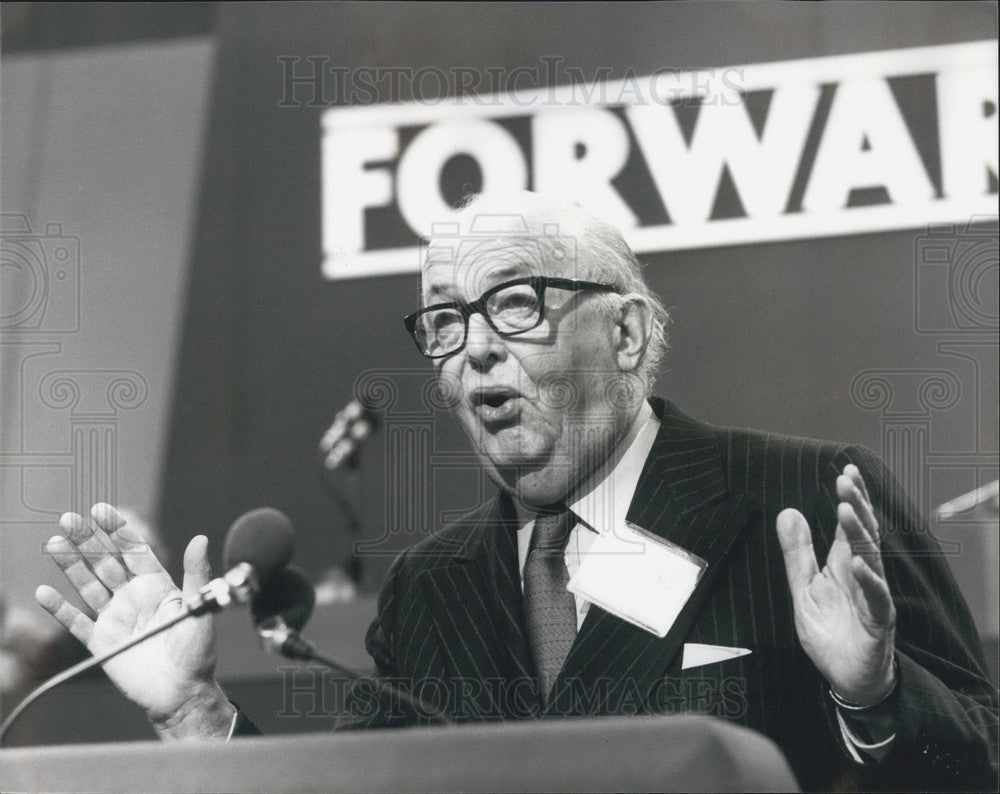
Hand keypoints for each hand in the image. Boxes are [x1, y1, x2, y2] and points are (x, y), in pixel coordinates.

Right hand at [35, 504, 233, 738]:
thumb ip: (196, 574)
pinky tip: (44, 592)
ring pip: (87, 585)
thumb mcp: (198, 607)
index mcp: (156, 585)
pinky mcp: (100, 641)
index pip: (133, 551)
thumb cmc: (196, 650)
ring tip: (54, 544)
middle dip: (87, 540)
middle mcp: (132, 596)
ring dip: (70, 566)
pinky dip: (60, 608)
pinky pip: (76, 621)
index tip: (101, 510)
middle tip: (68, 518)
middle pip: (105, 562)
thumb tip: (201, 538)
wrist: (181, 690)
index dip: (117, 530)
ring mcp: (114, 617)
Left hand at [776, 465, 896, 704]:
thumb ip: (797, 553)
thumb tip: (788, 512)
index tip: (847, 472)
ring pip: (871, 559)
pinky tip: (857, 563)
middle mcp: (863, 575)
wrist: (846, 677)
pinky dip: (868, 580)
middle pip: (864, 534)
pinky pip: (876, 598)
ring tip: (846, 509)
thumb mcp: (803, 588)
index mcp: (845, 564)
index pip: (852, 525)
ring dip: (860, 534)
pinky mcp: (878, 622)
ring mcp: (873, 597)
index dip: (852, 498)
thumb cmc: (829, 631)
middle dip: (856, 505)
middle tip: (846, 479)